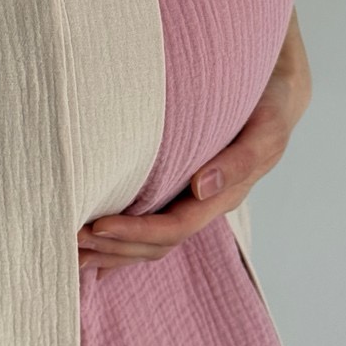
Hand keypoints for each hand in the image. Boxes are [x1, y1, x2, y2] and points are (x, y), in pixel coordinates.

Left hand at [77, 6, 311, 280]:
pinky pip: (149, 225)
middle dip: (115, 249)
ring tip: (71, 254)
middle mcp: (206, 204)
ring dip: (112, 252)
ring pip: (151, 243)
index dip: (136, 232)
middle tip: (70, 245)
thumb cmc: (267, 106)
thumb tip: (201, 189)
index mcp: (225, 195)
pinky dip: (121, 243)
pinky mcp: (179, 189)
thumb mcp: (266, 127)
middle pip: (158, 245)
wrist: (275, 92)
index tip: (96, 226)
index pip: (175, 228)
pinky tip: (94, 251)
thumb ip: (240, 159)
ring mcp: (192, 200)